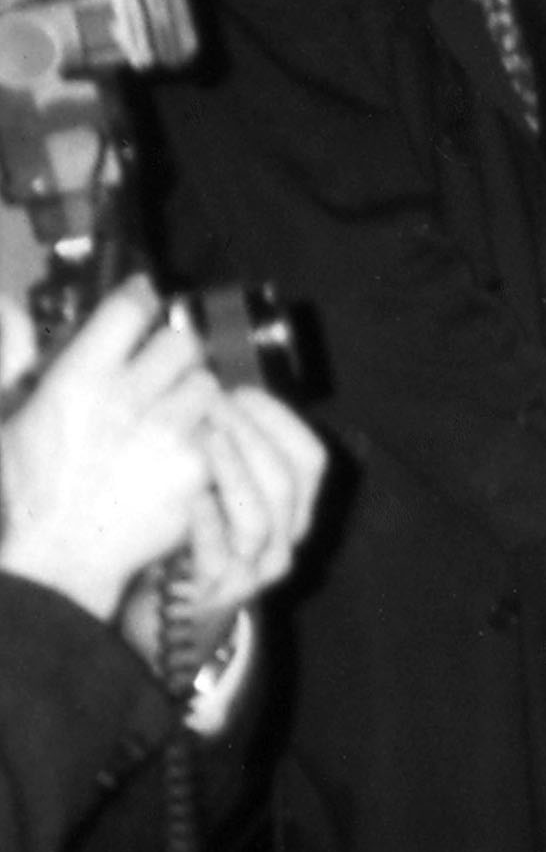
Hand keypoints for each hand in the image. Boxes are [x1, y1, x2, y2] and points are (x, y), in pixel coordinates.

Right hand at [0, 281, 223, 620]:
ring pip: (207, 385)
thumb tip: (9, 307)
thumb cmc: (27, 489)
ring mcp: (166, 433)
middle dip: (174, 352)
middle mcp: (126, 399)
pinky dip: (206, 437)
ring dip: (194, 394)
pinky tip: (182, 452)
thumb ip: (12, 358)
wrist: (61, 554)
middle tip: (162, 369)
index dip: (141, 297)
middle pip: (181, 343)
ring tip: (172, 415)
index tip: (145, 297)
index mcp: (77, 381)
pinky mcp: (195, 465)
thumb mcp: (7, 417)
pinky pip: (217, 432)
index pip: (128, 312)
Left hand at [176, 386, 328, 627]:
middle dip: (248, 434)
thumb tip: (218, 384)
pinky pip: (219, 553)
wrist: (180, 607)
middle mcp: (287, 537)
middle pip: (287, 480)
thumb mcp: (226, 488)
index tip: (238, 392)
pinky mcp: (222, 592)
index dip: (278, 419)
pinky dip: (206, 521)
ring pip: (260, 516)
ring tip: (203, 436)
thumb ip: (234, 448)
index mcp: (297, 507)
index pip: (310, 457)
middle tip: (210, 404)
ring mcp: (257, 568)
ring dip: (231, 469)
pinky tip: (190, 494)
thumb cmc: (198, 534)